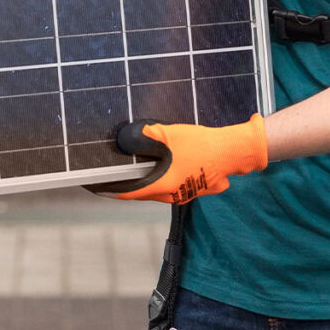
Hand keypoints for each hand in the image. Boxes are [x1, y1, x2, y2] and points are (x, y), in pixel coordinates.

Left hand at [87, 115, 268, 204]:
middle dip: (127, 184)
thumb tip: (127, 138)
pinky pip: (171, 186)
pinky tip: (161, 165)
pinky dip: (162, 178)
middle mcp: (173, 195)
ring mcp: (185, 194)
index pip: (129, 193)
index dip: (110, 190)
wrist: (234, 152)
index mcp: (164, 186)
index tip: (96, 187)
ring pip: (157, 190)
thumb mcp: (170, 135)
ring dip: (145, 181)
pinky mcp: (194, 188)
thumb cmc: (203, 145)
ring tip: (134, 169)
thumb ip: (146, 137)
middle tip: (113, 175)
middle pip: (142, 193)